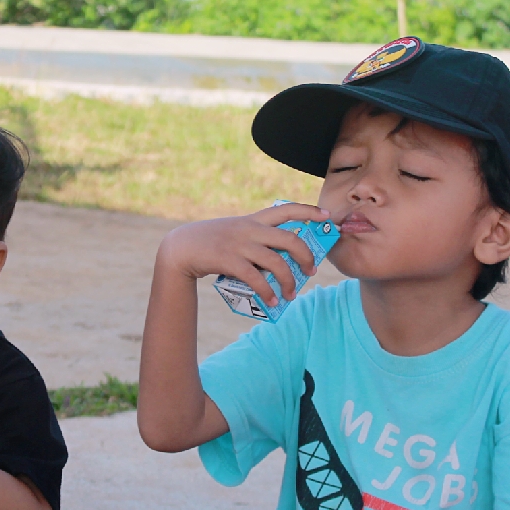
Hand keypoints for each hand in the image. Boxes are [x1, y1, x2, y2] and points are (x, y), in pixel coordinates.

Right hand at [157, 203, 329, 306]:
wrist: (182, 248)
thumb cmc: (212, 242)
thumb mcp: (235, 230)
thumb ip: (256, 237)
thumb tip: (282, 258)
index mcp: (254, 219)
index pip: (287, 209)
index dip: (309, 211)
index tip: (327, 216)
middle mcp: (250, 229)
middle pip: (289, 239)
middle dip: (306, 256)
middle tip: (311, 271)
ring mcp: (240, 244)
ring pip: (276, 262)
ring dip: (288, 282)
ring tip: (291, 295)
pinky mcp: (229, 261)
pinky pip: (256, 279)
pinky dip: (268, 292)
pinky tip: (273, 301)